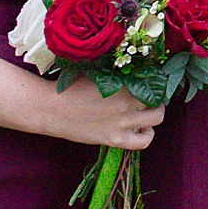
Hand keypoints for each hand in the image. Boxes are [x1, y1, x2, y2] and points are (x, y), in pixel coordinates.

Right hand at [40, 83, 166, 151]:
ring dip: (155, 114)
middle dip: (156, 96)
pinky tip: (142, 129)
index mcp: (120, 82)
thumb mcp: (92, 71)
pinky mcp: (116, 139)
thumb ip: (113, 71)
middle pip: (157, 98)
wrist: (51, 109)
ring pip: (156, 118)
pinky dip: (147, 135)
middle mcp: (126, 102)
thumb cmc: (69, 87)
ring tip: (147, 112)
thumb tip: (132, 67)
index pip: (151, 79)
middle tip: (150, 96)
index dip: (154, 79)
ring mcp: (123, 122)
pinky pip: (143, 141)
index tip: (151, 80)